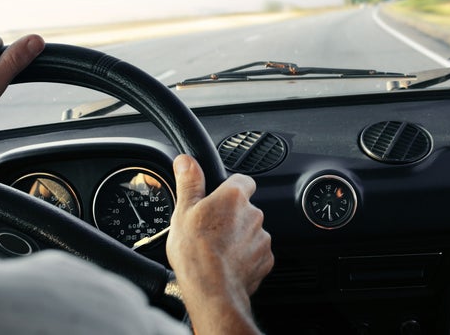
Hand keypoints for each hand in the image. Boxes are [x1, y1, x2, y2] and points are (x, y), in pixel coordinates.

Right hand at [166, 155, 273, 334]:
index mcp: (234, 196)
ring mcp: (262, 237)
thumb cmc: (195, 251)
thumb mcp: (183, 211)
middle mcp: (253, 213)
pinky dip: (245, 257)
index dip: (231, 188)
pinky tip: (227, 264)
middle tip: (211, 229)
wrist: (212, 290)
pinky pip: (256, 253)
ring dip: (239, 237)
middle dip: (232, 217)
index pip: (242, 180)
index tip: (219, 198)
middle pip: (245, 208)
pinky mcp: (266, 260)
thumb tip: (186, 160)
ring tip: (217, 250)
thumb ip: (189, 182)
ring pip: (251, 231)